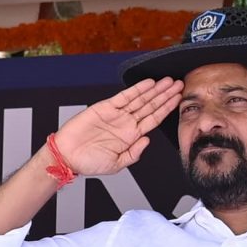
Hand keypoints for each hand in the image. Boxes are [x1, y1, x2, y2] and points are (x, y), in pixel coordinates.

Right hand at [52, 78, 182, 177]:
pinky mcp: (105, 107)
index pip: (154, 119)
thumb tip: (147, 141)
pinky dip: (136, 89)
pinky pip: (124, 97)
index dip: (167, 109)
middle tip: (179, 85)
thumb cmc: (88, 162)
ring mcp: (117, 114)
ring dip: (155, 90)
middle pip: (151, 106)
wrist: (67, 156)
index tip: (179, 100)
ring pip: (141, 99)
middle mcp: (126, 123)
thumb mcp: (116, 165)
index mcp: (131, 136)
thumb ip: (133, 154)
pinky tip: (148, 83)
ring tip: (168, 81)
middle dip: (166, 95)